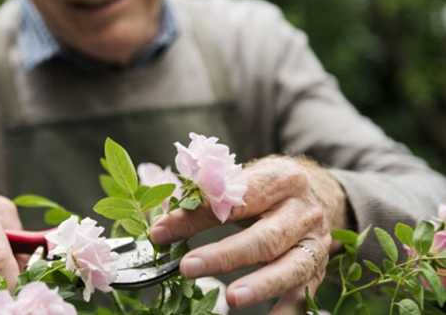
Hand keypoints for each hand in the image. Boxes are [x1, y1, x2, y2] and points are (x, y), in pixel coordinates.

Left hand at [150, 156, 347, 313]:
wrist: (321, 191)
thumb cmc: (269, 187)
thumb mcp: (244, 180)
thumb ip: (205, 198)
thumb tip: (162, 224)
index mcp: (278, 180)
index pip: (233, 200)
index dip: (195, 217)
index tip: (161, 232)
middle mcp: (301, 211)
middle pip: (264, 237)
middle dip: (225, 256)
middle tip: (188, 267)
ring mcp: (314, 242)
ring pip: (290, 267)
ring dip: (261, 286)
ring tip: (232, 299)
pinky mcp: (318, 268)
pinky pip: (304, 294)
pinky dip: (287, 312)